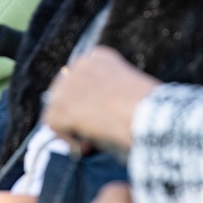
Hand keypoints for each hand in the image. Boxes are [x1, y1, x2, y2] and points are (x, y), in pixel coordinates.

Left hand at [43, 46, 158, 149]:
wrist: (147, 114)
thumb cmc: (150, 109)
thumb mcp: (128, 93)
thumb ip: (109, 97)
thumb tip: (95, 118)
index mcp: (100, 57)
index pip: (80, 77)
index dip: (86, 100)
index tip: (100, 117)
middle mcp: (81, 65)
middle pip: (65, 91)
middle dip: (75, 112)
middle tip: (91, 132)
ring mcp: (68, 85)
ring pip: (57, 107)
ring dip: (71, 126)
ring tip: (91, 140)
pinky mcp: (60, 106)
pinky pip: (52, 123)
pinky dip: (66, 138)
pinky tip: (85, 145)